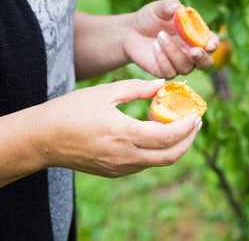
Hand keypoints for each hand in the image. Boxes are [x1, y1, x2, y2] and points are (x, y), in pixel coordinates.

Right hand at [36, 79, 201, 177]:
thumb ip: (138, 88)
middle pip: (171, 155)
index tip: (196, 115)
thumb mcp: (105, 93)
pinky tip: (157, 135)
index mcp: (124, 134)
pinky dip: (158, 152)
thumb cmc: (71, 111)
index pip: (168, 136)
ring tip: (180, 127)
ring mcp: (120, 167)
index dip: (187, 127)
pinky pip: (145, 164)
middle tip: (196, 123)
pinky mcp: (114, 172)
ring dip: (175, 147)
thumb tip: (162, 84)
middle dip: (189, 140)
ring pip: (159, 162)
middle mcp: (125, 156)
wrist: (43, 138)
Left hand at [123, 0, 218, 78]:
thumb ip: (169, 6)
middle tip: (194, 51)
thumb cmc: (150, 18)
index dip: (213, 45)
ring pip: (186, 67)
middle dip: (202, 58)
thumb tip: (178, 8)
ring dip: (174, 52)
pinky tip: (155, 46)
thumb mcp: (159, 8)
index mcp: (196, 37)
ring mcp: (179, 64)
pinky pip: (170, 72)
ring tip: (160, 36)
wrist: (131, 31)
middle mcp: (191, 53)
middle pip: (206, 63)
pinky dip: (163, 59)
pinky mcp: (165, 72)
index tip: (209, 45)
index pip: (211, 43)